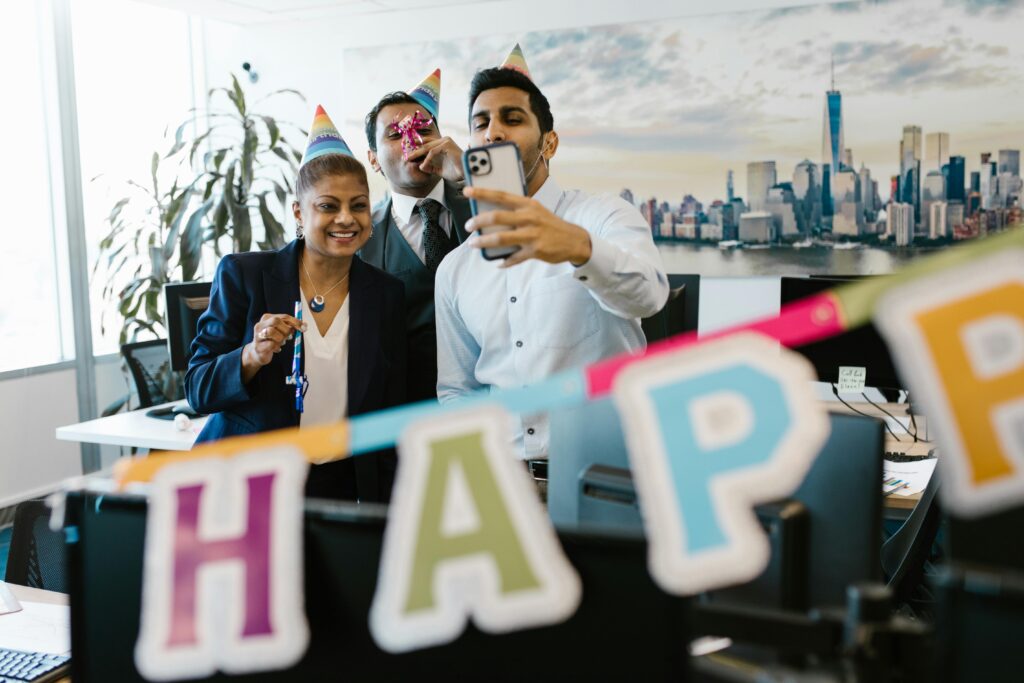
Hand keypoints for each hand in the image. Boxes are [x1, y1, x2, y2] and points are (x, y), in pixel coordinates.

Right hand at [242, 313, 305, 378]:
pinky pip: (271, 344)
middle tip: (289, 337)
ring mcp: (258, 335)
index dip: (295, 322)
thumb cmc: (272, 339)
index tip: (304, 328)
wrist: (258, 353)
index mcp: (267, 318)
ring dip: (281, 339)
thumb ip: (291, 326)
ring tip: (281, 343)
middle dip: (286, 329)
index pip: (284, 316)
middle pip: (276, 321)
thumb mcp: (281, 330)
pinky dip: (277, 347)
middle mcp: (260, 325)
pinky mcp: (258, 346)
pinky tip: (276, 349)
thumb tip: (304, 326)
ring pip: (272, 332)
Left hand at [406, 136, 463, 182]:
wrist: (467, 173)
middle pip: (424, 144)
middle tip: (404, 156)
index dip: (416, 147)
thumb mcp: (439, 170)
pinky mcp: (447, 145)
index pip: (426, 143)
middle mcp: (443, 140)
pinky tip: (423, 165)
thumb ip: (430, 167)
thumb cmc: (456, 171)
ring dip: (417, 153)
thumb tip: (420, 166)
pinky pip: (433, 151)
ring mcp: (445, 141)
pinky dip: (427, 159)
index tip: (407, 153)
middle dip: (413, 150)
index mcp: (442, 144)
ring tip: (409, 159)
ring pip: (427, 147)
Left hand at [463, 186, 591, 267]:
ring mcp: (532, 234)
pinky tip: (498, 263)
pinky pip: (514, 258)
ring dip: (484, 242)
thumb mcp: (536, 211)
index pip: (502, 195)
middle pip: (497, 217)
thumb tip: (490, 216)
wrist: (574, 240)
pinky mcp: (536, 251)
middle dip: (478, 221)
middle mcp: (530, 217)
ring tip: (474, 244)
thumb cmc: (549, 224)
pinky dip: (504, 261)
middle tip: (468, 225)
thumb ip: (516, 211)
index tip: (467, 191)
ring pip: (501, 238)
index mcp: (528, 204)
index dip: (483, 192)